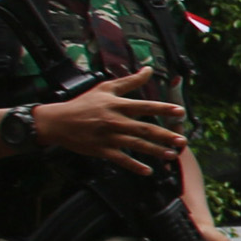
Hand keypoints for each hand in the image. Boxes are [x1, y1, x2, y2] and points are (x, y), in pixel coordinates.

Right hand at [38, 67, 189, 169]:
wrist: (58, 121)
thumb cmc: (83, 103)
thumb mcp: (105, 88)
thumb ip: (129, 81)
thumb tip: (149, 69)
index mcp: (118, 105)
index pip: (145, 106)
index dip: (163, 108)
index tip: (180, 111)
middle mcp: (115, 120)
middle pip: (145, 128)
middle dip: (165, 135)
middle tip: (182, 140)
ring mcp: (108, 136)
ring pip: (136, 144)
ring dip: (155, 151)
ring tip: (172, 155)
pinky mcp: (101, 150)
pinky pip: (121, 159)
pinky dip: (134, 166)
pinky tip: (148, 171)